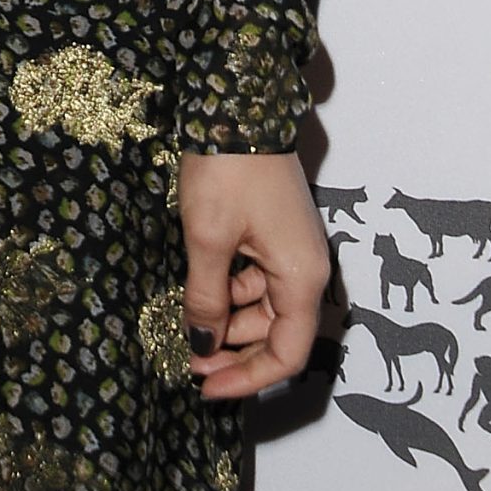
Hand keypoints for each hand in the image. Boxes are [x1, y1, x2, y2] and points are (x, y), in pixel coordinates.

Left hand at [178, 151, 327, 400]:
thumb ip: (206, 296)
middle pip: (276, 333)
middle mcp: (306, 269)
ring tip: (184, 325)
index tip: (207, 386)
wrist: (236, 103)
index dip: (248, 378)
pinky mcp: (275, 231)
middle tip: (187, 359)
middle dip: (233, 350)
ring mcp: (292, 248)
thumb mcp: (207, 237)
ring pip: (263, 306)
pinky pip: (256, 277)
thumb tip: (202, 342)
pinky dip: (229, 290)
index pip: (287, 354)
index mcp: (302, 277)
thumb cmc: (227, 168)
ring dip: (227, 321)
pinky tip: (196, 291)